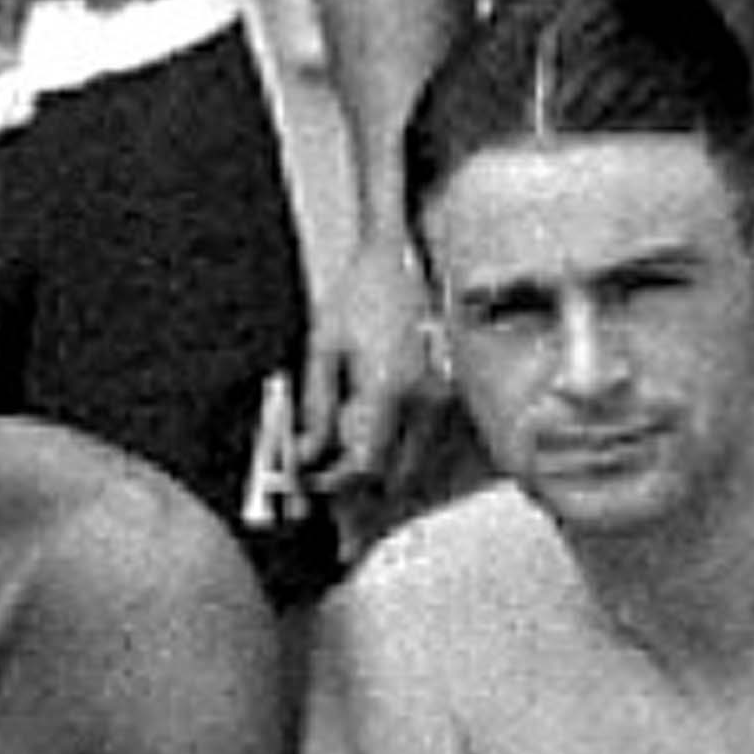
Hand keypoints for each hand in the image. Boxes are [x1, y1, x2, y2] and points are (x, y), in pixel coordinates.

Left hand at [295, 231, 442, 508]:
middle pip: (396, 476)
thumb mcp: (322, 348)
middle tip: (329, 489)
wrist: (395, 261)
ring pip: (414, 464)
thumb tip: (307, 456)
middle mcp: (423, 399)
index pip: (366, 464)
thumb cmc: (356, 298)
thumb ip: (316, 408)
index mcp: (388, 388)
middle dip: (362, 492)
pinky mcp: (445, 393)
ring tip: (346, 471)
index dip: (337, 483)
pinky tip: (371, 446)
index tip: (312, 483)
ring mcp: (441, 398)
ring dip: (381, 478)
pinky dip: (398, 455)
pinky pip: (423, 443)